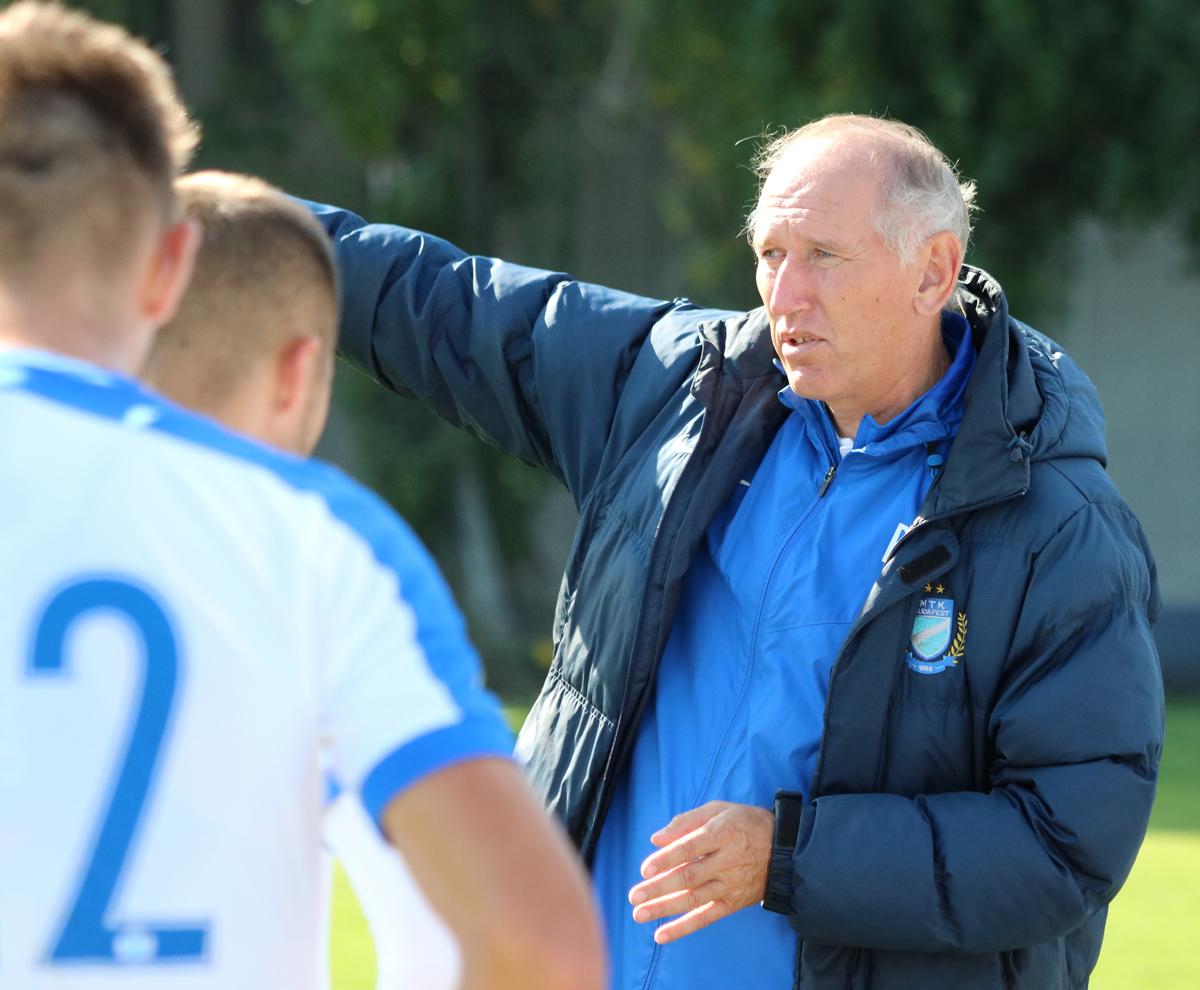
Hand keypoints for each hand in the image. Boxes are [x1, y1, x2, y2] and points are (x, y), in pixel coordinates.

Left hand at [627, 800, 773, 943]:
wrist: (783, 849)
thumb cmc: (744, 823)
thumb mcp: (719, 810)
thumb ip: (686, 821)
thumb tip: (656, 838)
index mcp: (721, 834)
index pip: (689, 849)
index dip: (667, 860)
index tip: (646, 869)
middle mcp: (726, 862)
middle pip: (689, 878)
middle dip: (659, 888)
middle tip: (634, 896)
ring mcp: (730, 885)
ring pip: (694, 900)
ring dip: (665, 909)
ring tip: (639, 914)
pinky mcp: (733, 903)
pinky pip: (706, 918)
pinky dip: (684, 928)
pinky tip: (662, 935)